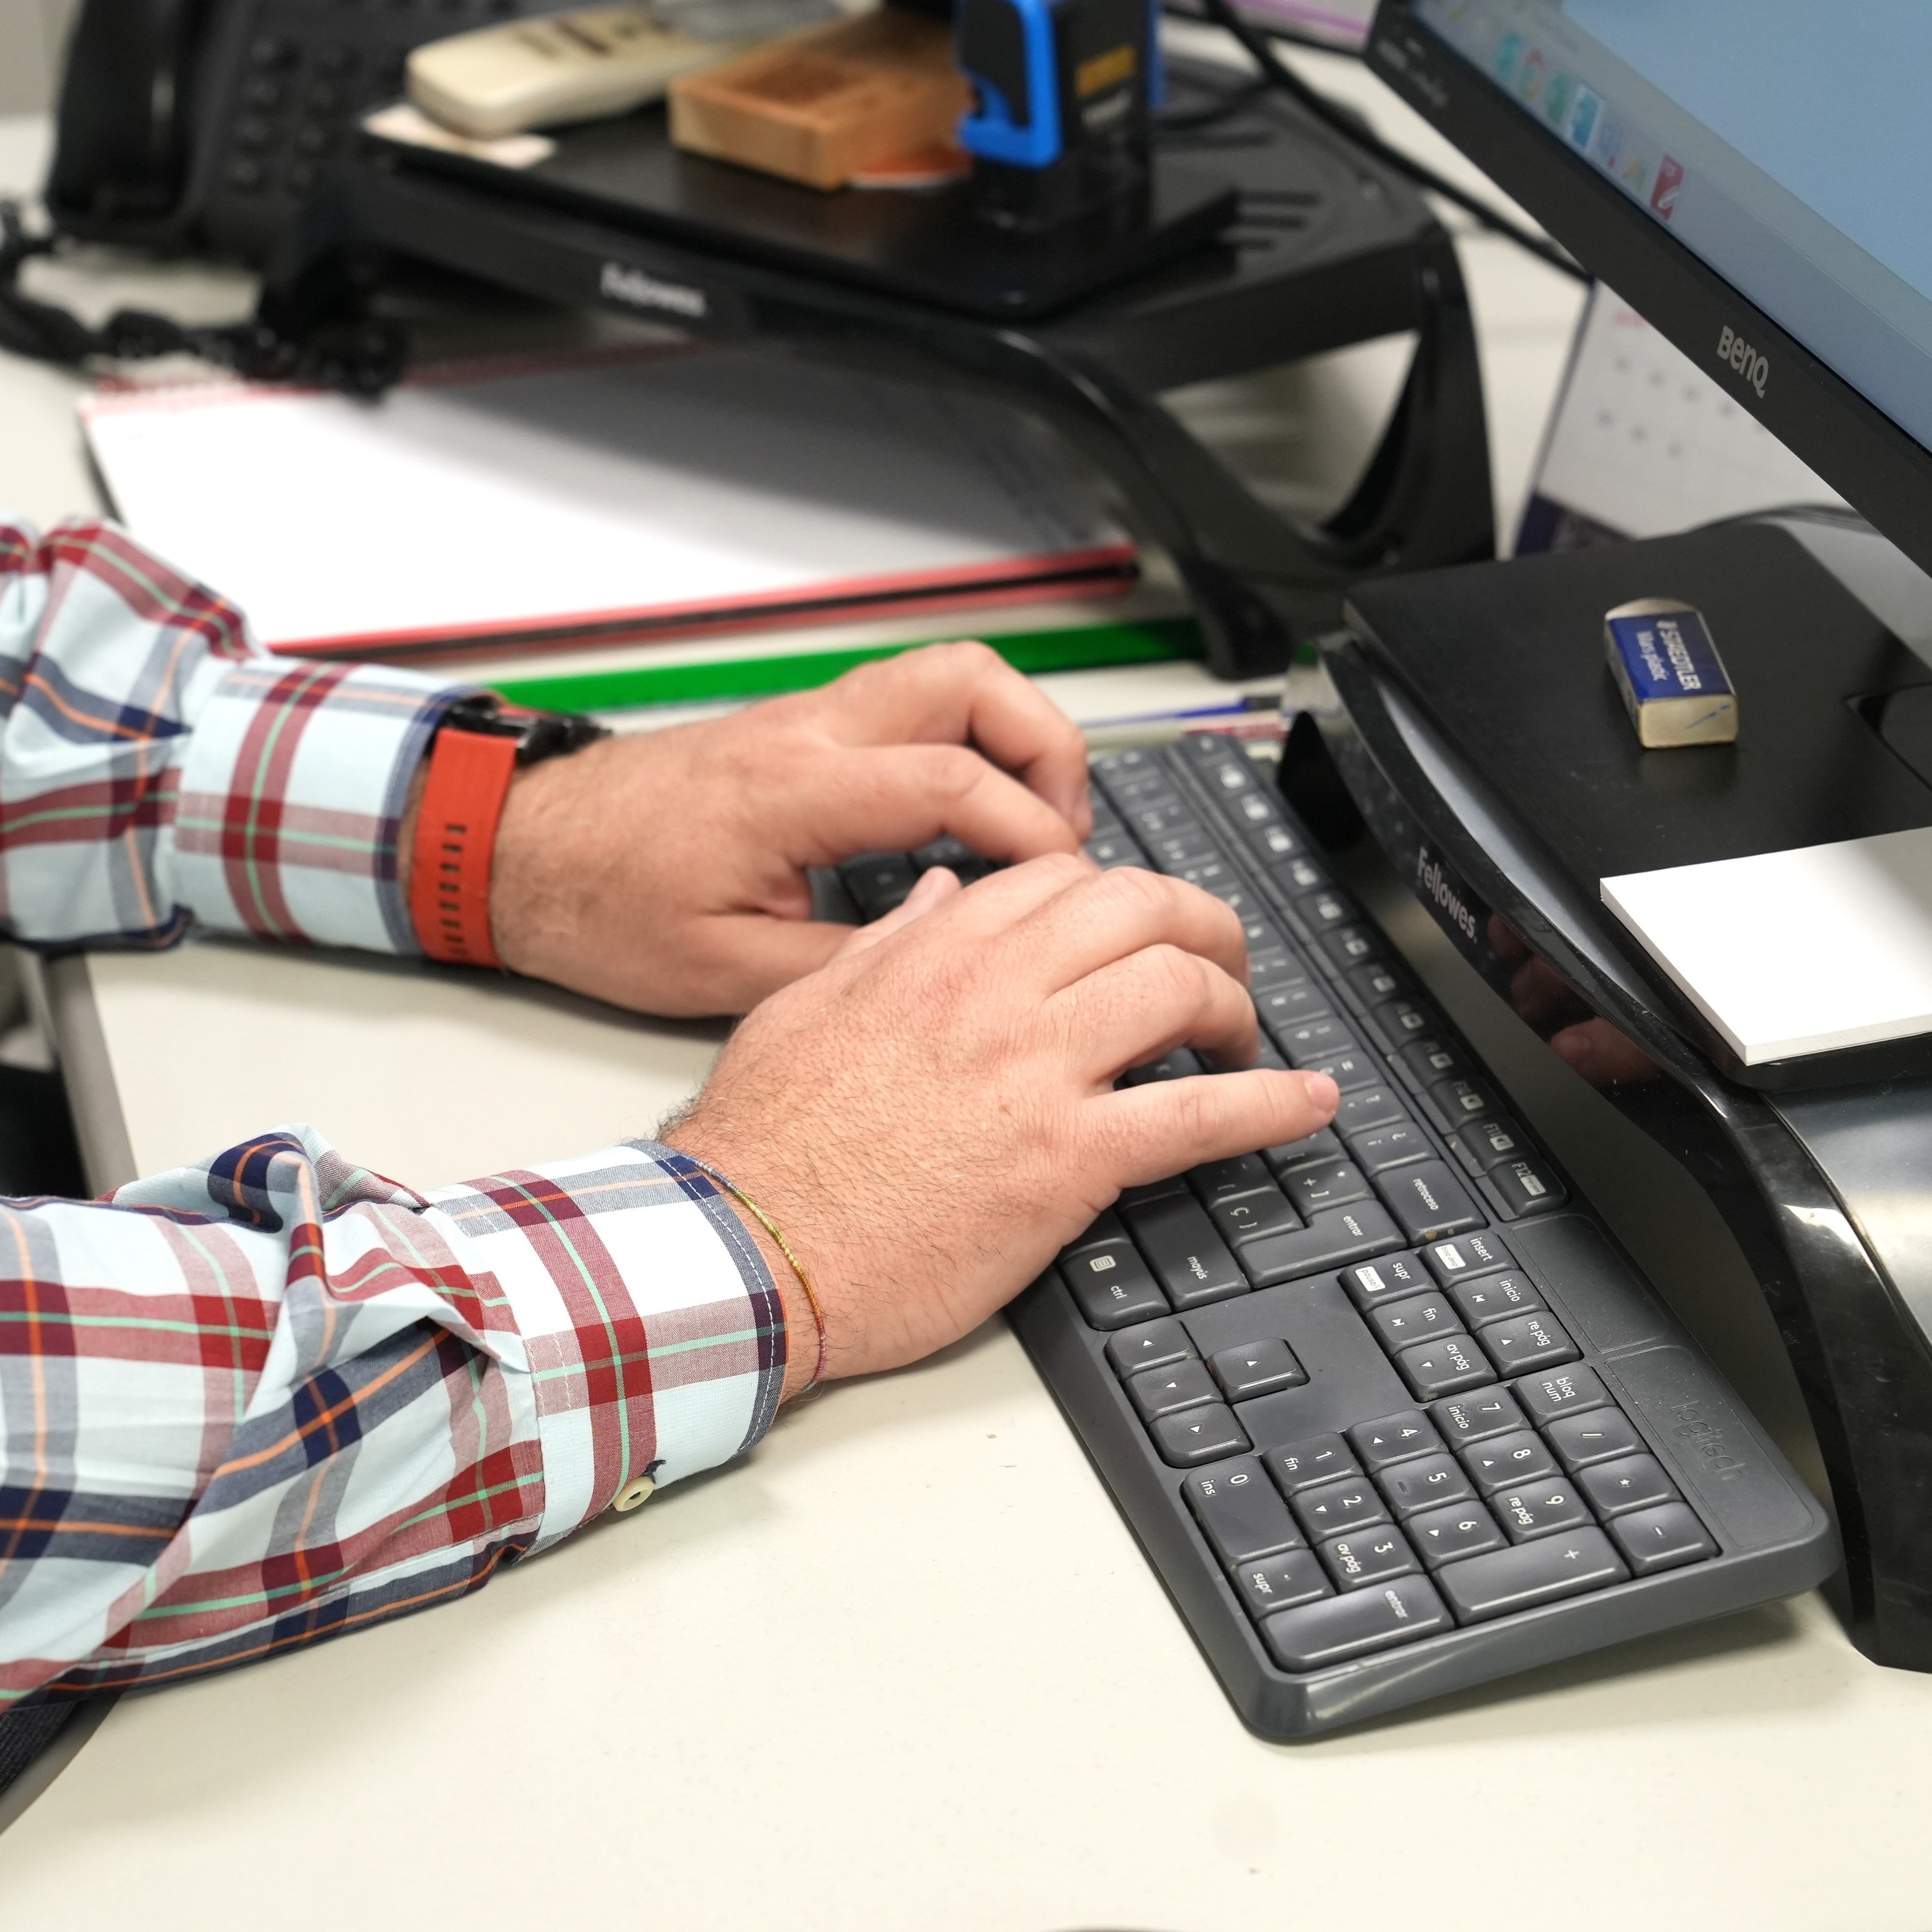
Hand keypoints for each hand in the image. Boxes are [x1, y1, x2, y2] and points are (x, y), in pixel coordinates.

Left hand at [485, 642, 1090, 1014]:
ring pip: (947, 674)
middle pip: (972, 680)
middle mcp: (808, 731)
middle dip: (1048, 745)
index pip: (951, 780)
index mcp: (793, 788)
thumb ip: (844, 966)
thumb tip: (940, 965)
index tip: (1065, 883)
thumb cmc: (601, 905)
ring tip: (1034, 817)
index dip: (1029, 830)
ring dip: (1013, 732)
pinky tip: (968, 814)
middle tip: (1069, 829)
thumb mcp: (726, 970)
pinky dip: (967, 742)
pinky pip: (912, 706)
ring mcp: (805, 719)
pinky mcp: (799, 730)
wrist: (522, 851)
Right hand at [664, 856, 1339, 1397]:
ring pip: (1179, 988)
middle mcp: (993, 995)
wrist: (743, 1248)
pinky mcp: (1065, 1162)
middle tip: (1219, 963)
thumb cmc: (760, 1147)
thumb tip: (944, 896)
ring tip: (1246, 1036)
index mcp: (931, 954)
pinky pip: (1197, 1114)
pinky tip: (1310, 1102)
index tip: (1135, 930)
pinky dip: (1271, 1103)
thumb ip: (884, 944)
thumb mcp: (801, 1009)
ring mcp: (1036, 1073)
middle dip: (1202, 925)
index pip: (1061, 881)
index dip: (1118, 897)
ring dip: (1235, 1003)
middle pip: (1142, 912)